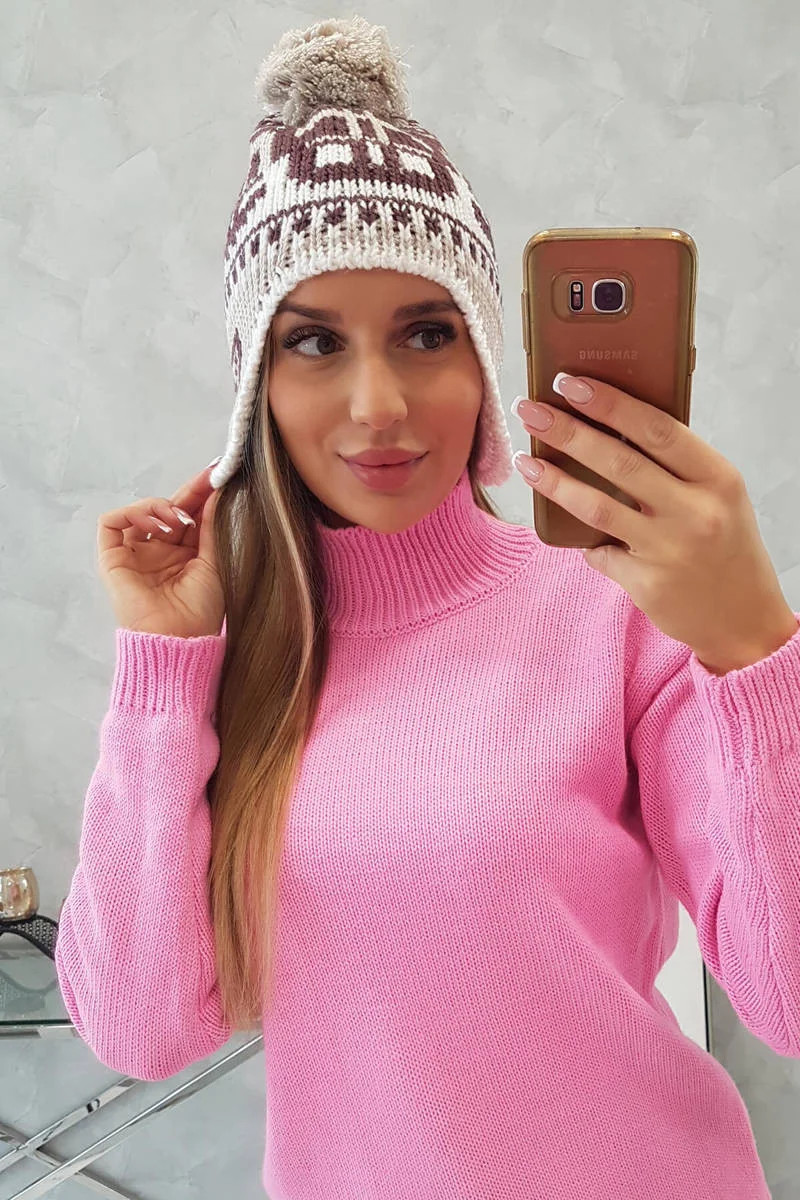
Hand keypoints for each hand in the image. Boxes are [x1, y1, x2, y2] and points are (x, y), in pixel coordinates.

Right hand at [96, 463, 224, 638]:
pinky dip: (132, 514)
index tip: (217, 475)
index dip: (200, 495)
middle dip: (187, 493)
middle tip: (208, 480)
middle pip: (166, 511)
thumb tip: (217, 494)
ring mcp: (134, 556)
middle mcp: (157, 554)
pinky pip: (112, 524)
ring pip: (138, 514)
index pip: (188, 517)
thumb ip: (210, 527)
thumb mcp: (213, 562)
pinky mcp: (113, 560)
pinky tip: (156, 524)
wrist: (179, 639)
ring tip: (180, 521)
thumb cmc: (200, 612)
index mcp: (182, 557)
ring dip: (160, 507)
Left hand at [512, 372, 798, 673]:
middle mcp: (696, 512)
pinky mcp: (647, 583)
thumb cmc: (725, 545)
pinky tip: (565, 529)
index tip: (571, 383)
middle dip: (567, 432)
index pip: (657, 429)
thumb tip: (609, 427)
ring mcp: (670, 550)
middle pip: (619, 461)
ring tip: (525, 462)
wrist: (744, 618)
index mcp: (717, 478)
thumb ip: (676, 467)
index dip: (610, 404)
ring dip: (555, 481)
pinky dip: (582, 539)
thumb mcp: (718, 496)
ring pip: (598, 506)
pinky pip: (599, 552)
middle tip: (530, 411)